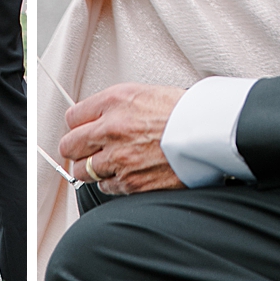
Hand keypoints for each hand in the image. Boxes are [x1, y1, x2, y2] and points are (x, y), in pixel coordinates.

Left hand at [57, 83, 185, 195]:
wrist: (210, 133)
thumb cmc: (186, 112)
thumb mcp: (146, 93)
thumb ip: (116, 106)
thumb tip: (98, 118)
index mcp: (114, 102)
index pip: (73, 116)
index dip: (77, 125)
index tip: (81, 129)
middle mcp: (111, 130)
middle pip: (70, 146)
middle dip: (76, 149)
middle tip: (85, 149)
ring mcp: (119, 159)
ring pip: (83, 171)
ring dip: (92, 168)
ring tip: (107, 163)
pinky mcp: (132, 183)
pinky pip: (107, 187)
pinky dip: (113, 183)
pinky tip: (126, 174)